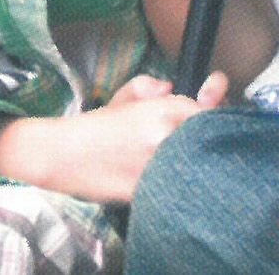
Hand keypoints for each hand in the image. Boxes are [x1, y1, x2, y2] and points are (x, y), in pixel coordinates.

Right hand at [0, 71, 228, 202]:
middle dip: (207, 136)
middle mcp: (167, 136)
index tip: (212, 113)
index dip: (215, 112)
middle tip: (197, 138)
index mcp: (166, 110)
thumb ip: (153, 86)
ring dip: (194, 159)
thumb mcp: (127, 95)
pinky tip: (172, 178)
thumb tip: (171, 87)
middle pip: (208, 136)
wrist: (63, 155)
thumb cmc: (97, 124)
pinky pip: (177, 186)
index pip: (210, 111)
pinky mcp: (147, 190)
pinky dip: (178, 182)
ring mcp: (159, 166)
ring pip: (195, 162)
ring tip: (180, 158)